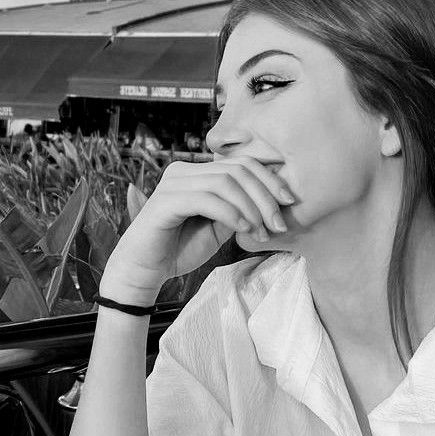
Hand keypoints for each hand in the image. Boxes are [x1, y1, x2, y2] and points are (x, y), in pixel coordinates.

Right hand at [100, 156, 294, 302]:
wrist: (145, 271)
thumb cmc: (180, 248)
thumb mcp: (219, 226)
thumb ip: (240, 208)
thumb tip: (272, 200)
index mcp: (197, 172)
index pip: (242, 163)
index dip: (270, 179)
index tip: (289, 202)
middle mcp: (184, 170)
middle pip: (238, 170)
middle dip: (265, 196)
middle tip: (278, 224)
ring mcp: (173, 183)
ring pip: (226, 182)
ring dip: (251, 208)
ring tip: (261, 232)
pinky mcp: (165, 201)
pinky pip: (208, 199)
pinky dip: (232, 214)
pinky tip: (244, 230)